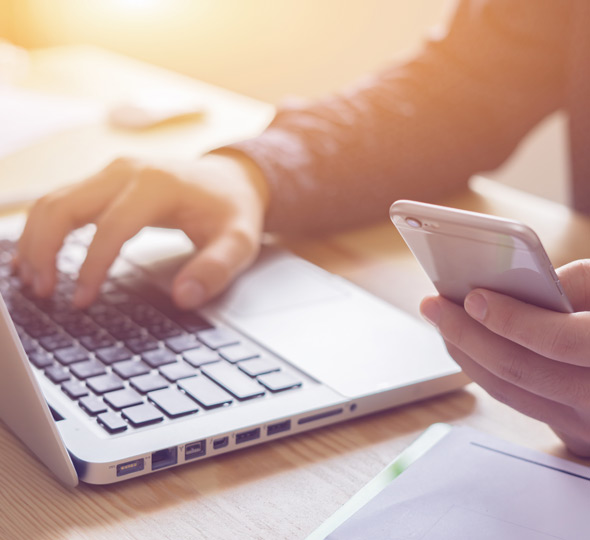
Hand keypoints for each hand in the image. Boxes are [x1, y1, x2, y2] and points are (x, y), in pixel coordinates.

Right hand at [14, 151, 268, 308]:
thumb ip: (216, 269)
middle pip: (65, 206)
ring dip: (36, 240)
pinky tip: (37, 255)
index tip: (81, 301)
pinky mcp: (106, 180)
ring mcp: (113, 172)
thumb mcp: (239, 242)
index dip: (91, 267)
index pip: (111, 228)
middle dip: (44, 250)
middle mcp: (127, 171)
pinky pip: (63, 200)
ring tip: (33, 280)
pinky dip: (45, 228)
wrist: (232, 178)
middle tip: (42, 292)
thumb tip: (184, 298)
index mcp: (157, 184)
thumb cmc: (233, 209)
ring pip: (54, 201)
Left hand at [420, 259, 589, 457]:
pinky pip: (517, 402)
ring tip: (440, 320)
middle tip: (432, 305)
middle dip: (467, 334)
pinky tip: (466, 345)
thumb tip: (513, 287)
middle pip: (519, 372)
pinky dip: (484, 371)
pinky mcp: (574, 436)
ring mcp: (588, 426)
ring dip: (466, 353)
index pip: (561, 342)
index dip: (513, 319)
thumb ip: (574, 282)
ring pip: (510, 392)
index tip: (473, 297)